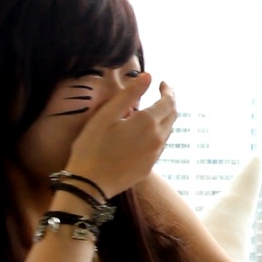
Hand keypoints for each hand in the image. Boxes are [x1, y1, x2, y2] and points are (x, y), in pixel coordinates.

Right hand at [65, 72, 177, 197]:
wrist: (89, 185)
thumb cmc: (92, 146)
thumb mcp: (106, 115)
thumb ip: (129, 94)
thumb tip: (148, 76)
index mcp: (148, 122)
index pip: (169, 102)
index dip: (168, 91)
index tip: (162, 83)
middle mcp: (158, 138)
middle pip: (172, 116)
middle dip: (169, 102)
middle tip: (161, 93)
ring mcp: (155, 154)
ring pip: (167, 131)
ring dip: (164, 118)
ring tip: (152, 111)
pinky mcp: (149, 166)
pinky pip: (159, 145)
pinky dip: (157, 133)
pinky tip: (144, 133)